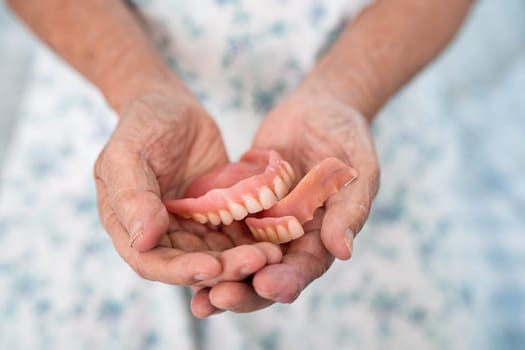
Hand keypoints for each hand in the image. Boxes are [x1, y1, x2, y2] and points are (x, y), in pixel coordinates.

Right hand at [94, 86, 280, 286]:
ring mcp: (193, 226)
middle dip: (224, 268)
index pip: (151, 262)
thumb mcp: (126, 153)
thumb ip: (131, 196)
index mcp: (129, 227)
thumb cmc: (143, 124)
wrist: (174, 107)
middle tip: (257, 261)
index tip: (211, 267)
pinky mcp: (219, 215)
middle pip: (192, 264)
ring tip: (273, 254)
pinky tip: (278, 239)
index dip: (180, 271)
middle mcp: (162, 234)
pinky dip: (255, 240)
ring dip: (245, 259)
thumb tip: (142, 242)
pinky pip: (237, 233)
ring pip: (219, 254)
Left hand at [191, 91, 379, 315]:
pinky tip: (180, 257)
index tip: (266, 286)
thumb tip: (343, 251)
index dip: (287, 280)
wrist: (316, 110)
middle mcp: (289, 238)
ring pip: (238, 260)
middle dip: (244, 291)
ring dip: (218, 280)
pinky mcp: (240, 205)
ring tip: (196, 300)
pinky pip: (220, 229)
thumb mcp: (357, 170)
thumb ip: (350, 209)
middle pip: (267, 274)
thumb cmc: (346, 137)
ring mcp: (262, 223)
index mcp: (321, 237)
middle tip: (218, 300)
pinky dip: (204, 246)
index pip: (304, 267)